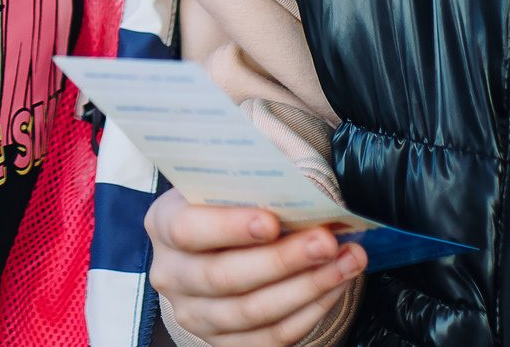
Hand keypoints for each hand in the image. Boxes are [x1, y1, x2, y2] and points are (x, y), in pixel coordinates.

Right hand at [145, 189, 364, 346]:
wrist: (219, 239)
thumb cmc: (227, 200)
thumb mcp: (224, 179)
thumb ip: (250, 182)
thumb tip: (301, 188)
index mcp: (163, 225)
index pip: (188, 231)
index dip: (228, 228)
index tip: (271, 221)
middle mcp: (171, 274)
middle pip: (223, 277)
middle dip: (282, 260)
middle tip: (326, 242)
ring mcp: (195, 314)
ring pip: (252, 312)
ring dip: (307, 288)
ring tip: (346, 262)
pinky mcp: (224, 342)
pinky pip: (271, 337)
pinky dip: (309, 312)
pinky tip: (334, 286)